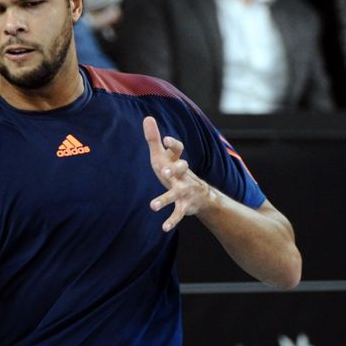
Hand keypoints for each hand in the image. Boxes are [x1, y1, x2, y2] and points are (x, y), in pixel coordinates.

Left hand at [143, 116, 209, 231]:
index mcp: (176, 161)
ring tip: (152, 206)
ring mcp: (184, 191)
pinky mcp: (184, 205)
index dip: (172, 144)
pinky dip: (171, 221)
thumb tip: (147, 117)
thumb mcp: (163, 156)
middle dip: (174, 170)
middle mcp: (182, 175)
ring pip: (175, 194)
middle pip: (181, 169)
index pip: (177, 150)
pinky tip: (163, 228)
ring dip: (164, 199)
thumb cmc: (174, 172)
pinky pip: (177, 214)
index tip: (165, 139)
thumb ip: (154, 139)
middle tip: (164, 172)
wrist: (199, 195)